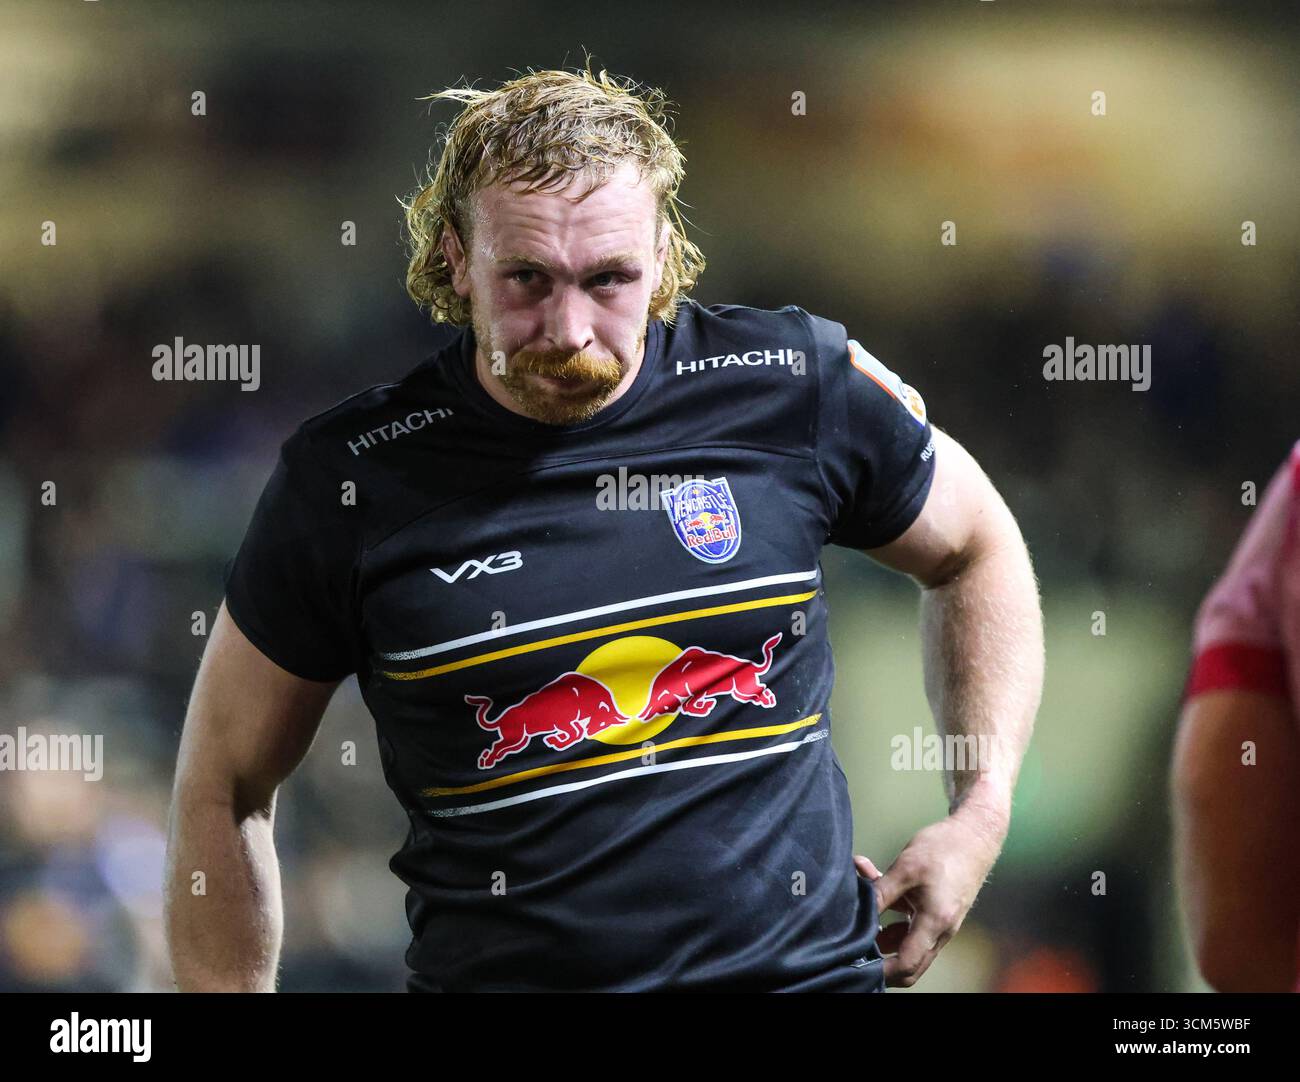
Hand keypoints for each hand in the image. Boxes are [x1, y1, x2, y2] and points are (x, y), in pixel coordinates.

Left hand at [853, 810, 1002, 987]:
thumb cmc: (944, 848)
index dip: (882, 970)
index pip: (907, 963)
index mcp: (935, 922)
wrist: (975, 835)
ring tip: (862, 902)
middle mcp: (942, 930)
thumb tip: (857, 913)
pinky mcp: (938, 912)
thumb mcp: (906, 867)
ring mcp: (941, 923)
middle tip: (857, 944)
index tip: (858, 965)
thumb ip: (880, 892)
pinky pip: (912, 923)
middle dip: (883, 959)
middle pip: (911, 963)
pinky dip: (893, 911)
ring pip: (907, 940)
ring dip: (883, 928)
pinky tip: (875, 884)